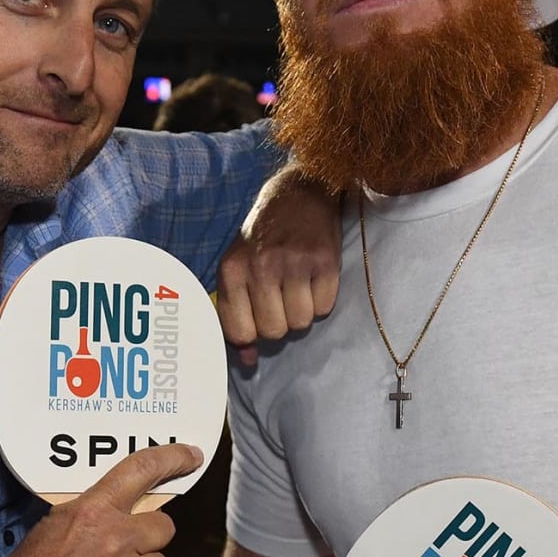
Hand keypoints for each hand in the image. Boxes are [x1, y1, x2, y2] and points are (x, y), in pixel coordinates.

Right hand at [0, 443, 198, 556]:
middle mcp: (116, 541)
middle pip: (163, 527)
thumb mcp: (53, 527)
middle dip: (148, 536)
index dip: (172, 458)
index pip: (142, 470)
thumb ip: (94, 514)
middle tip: (124, 549)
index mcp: (92, 513)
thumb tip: (125, 508)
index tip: (191, 455)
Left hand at [218, 166, 340, 365]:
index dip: (252, 332)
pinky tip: (314, 276)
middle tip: (281, 295)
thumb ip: (236, 314)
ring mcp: (294, 263)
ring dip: (302, 310)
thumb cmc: (263, 238)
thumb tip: (248, 362)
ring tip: (298, 284)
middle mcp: (260, 266)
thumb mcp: (238, 268)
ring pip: (301, 323)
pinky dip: (323, 298)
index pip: (239, 332)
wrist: (299, 194)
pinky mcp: (325, 261)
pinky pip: (325, 307)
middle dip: (280, 321)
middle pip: (274, 332)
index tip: (258, 316)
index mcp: (232, 270)